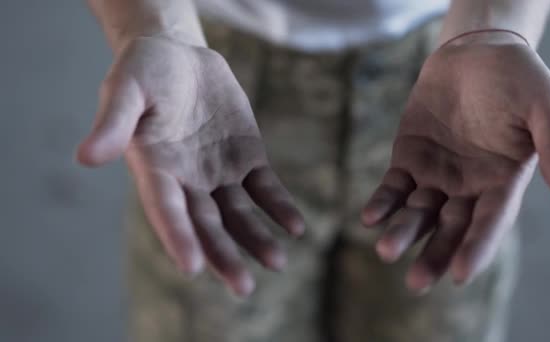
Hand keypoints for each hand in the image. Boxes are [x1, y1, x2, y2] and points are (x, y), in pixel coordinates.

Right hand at [77, 36, 304, 295]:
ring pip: (239, 214)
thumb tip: (86, 157)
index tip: (191, 266)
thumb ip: (113, 121)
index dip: (178, 236)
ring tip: (277, 262)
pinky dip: (279, 206)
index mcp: (154, 169)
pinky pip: (265, 188)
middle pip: (206, 224)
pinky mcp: (247, 157)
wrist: (178, 54)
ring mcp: (219, 172)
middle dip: (223, 255)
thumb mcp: (125, 88)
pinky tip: (296, 227)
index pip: (165, 209)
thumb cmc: (144, 71)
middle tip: (243, 287)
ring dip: (256, 238)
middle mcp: (188, 180)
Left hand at [361, 33, 549, 290]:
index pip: (490, 222)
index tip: (459, 274)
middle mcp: (468, 186)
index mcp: (503, 182)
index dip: (476, 248)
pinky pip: (393, 186)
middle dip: (434, 254)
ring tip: (386, 251)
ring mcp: (436, 175)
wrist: (475, 52)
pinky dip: (382, 202)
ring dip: (402, 233)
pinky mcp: (409, 157)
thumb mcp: (545, 107)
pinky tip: (370, 217)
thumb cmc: (517, 79)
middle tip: (417, 284)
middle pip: (450, 229)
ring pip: (418, 213)